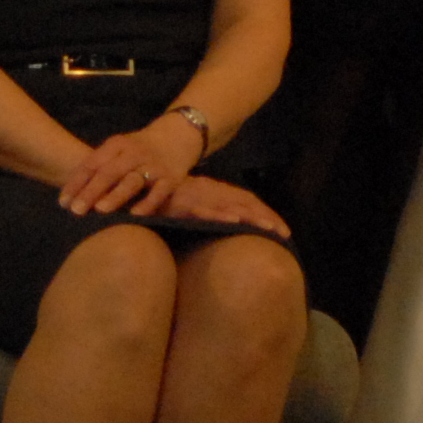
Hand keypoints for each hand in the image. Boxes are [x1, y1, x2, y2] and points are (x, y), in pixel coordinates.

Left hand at [61, 114, 199, 216]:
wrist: (177, 136)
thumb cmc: (139, 150)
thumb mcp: (119, 150)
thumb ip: (100, 168)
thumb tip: (72, 196)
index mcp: (116, 145)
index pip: (92, 164)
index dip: (76, 183)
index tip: (63, 202)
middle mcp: (134, 153)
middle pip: (109, 172)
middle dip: (91, 191)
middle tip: (76, 210)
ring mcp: (153, 165)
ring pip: (133, 180)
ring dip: (116, 195)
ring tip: (101, 210)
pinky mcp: (171, 177)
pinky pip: (159, 191)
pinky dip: (148, 202)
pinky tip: (135, 215)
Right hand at [160, 173, 288, 235]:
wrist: (138, 189)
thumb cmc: (166, 200)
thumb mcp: (192, 205)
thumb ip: (210, 214)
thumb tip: (233, 230)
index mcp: (215, 191)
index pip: (246, 201)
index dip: (266, 214)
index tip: (284, 232)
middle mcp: (209, 191)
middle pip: (243, 202)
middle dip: (265, 217)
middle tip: (283, 233)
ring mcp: (196, 196)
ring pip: (227, 205)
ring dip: (249, 216)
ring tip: (267, 228)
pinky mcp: (181, 204)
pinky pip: (202, 209)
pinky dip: (218, 214)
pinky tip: (233, 221)